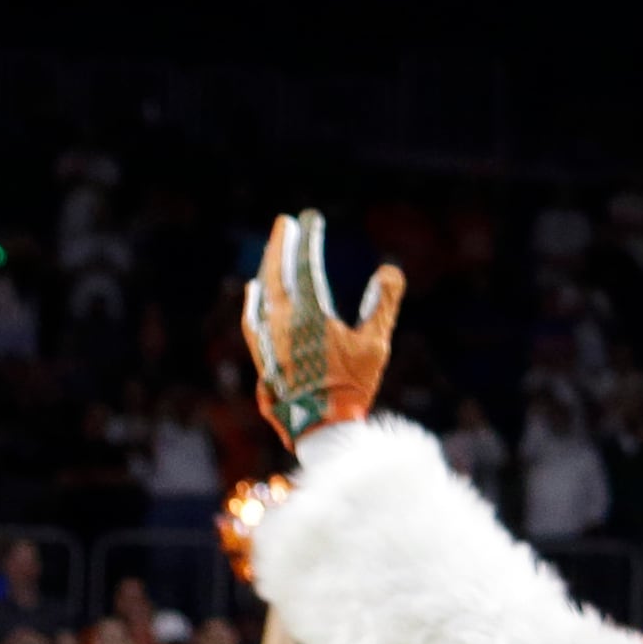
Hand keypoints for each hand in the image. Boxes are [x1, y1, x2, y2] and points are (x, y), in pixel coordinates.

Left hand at [243, 212, 405, 446]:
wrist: (318, 425)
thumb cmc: (351, 386)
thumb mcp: (375, 345)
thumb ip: (383, 305)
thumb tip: (389, 271)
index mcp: (310, 313)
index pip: (305, 265)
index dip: (308, 240)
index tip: (310, 218)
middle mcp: (283, 320)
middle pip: (277, 272)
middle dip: (281, 245)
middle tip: (284, 223)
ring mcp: (269, 337)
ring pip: (263, 292)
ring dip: (268, 268)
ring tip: (273, 251)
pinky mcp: (263, 354)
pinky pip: (253, 317)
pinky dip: (253, 299)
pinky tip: (254, 292)